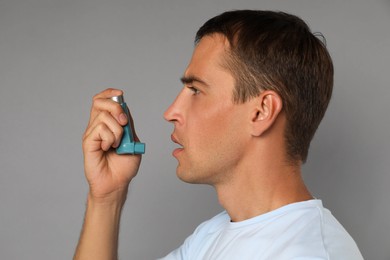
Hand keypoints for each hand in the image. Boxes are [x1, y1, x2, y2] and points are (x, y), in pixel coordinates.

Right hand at [82, 88, 141, 202]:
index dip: (109, 94)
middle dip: (116, 108)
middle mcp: (97, 126)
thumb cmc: (124, 166)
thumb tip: (124, 110)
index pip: (102, 100)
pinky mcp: (87, 142)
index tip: (120, 94)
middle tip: (124, 124)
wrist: (117, 183)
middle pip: (100, 102)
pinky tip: (108, 149)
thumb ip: (128, 125)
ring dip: (117, 131)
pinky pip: (100, 129)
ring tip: (117, 145)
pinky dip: (109, 138)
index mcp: (108, 124)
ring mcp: (91, 134)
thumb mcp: (132, 141)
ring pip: (104, 118)